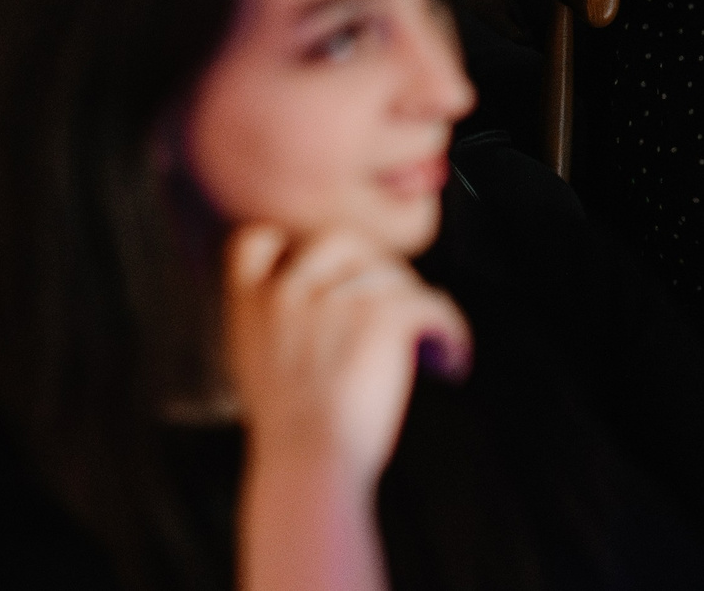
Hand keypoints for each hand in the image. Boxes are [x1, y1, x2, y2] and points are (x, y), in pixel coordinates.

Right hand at [224, 226, 472, 491]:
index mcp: (251, 302)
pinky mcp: (382, 313)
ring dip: (416, 305)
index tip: (321, 273)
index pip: (259, 239)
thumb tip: (322, 306)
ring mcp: (337, 295)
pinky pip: (432, 304)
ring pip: (393, 274)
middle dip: (370, 267)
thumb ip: (277, 325)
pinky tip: (452, 359)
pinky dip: (450, 332)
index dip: (291, 246)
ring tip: (429, 337)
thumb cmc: (288, 436)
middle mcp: (290, 288)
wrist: (307, 464)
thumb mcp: (253, 368)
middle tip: (391, 304)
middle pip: (341, 242)